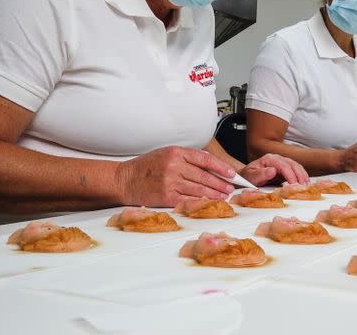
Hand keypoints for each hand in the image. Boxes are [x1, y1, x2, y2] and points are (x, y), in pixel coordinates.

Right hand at [114, 146, 236, 206]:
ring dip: (214, 194)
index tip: (231, 173)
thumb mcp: (166, 153)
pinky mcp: (166, 196)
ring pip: (199, 189)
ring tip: (223, 197)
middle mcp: (174, 166)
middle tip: (230, 188)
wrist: (125, 179)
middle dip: (220, 184)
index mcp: (176, 152)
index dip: (221, 167)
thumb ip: (187, 158)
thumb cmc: (146, 166)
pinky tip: (208, 203)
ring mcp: (170, 182)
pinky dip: (200, 202)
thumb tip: (210, 165)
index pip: (205, 159)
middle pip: (205, 176)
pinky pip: (188, 199)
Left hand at [240, 153, 309, 185]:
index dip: (290, 175)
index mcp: (269, 159)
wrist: (247, 176)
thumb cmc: (248, 176)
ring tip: (306, 185)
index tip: (294, 184)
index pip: (283, 165)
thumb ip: (261, 174)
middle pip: (292, 164)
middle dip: (299, 175)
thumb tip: (273, 171)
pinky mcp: (286, 168)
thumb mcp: (251, 176)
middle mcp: (277, 158)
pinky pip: (296, 170)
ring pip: (296, 166)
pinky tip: (305, 183)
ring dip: (303, 175)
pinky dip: (302, 176)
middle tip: (303, 186)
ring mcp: (283, 162)